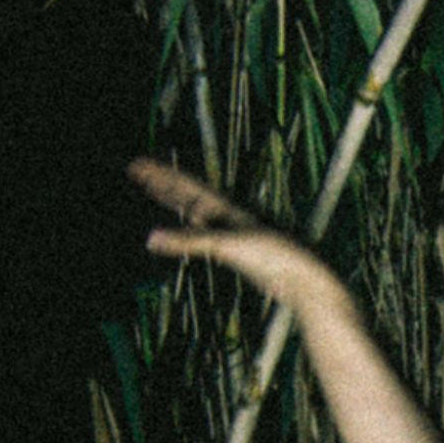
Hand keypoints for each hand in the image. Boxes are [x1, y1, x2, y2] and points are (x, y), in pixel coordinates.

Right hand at [131, 158, 341, 314]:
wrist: (307, 278)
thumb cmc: (274, 257)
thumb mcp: (226, 245)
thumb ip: (188, 241)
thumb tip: (150, 239)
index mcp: (226, 208)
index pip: (184, 185)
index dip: (160, 175)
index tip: (137, 163)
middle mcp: (229, 216)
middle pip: (187, 193)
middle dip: (162, 182)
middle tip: (137, 169)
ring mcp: (235, 233)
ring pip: (196, 211)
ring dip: (175, 200)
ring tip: (157, 190)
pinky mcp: (241, 252)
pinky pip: (206, 234)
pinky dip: (190, 229)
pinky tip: (189, 227)